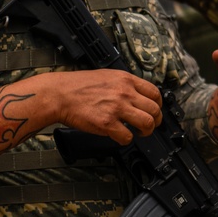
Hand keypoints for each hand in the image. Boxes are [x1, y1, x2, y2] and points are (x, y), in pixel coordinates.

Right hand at [0, 69, 163, 168]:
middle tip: (150, 126)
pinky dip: (126, 140)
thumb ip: (124, 84)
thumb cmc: (78, 85)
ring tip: (139, 133)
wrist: (59, 94)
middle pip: (155, 109)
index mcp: (126, 79)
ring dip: (146, 132)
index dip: (158, 105)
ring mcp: (116, 108)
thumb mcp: (107, 76)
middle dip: (155, 121)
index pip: (155, 93)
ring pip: (147, 123)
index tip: (155, 111)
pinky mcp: (107, 123)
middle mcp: (125, 92)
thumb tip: (136, 94)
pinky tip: (121, 137)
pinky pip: (127, 137)